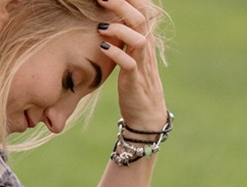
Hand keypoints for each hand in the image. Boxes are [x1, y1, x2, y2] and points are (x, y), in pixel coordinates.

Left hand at [97, 0, 166, 129]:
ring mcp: (141, 64)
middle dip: (121, 5)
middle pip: (140, 18)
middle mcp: (146, 49)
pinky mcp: (134, 81)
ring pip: (138, 37)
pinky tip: (102, 47)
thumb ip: (124, 40)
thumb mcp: (131, 57)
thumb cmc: (135, 85)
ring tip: (100, 26)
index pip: (141, 11)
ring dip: (119, 29)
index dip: (129, 0)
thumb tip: (107, 24)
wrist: (146, 115)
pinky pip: (129, 63)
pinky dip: (116, 53)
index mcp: (144, 40)